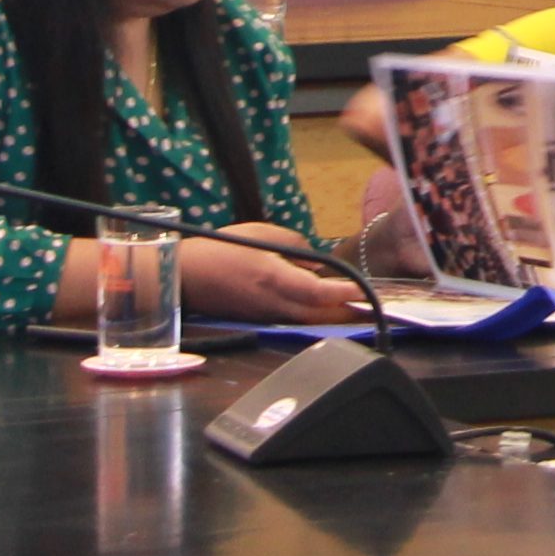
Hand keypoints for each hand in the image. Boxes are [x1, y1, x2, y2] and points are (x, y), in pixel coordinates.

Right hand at [178, 233, 372, 327]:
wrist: (185, 276)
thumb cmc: (221, 248)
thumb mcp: (260, 234)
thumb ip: (294, 245)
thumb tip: (315, 261)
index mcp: (273, 277)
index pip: (317, 292)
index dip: (342, 293)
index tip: (361, 290)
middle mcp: (272, 302)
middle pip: (317, 314)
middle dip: (345, 312)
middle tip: (368, 306)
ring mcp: (265, 315)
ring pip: (306, 321)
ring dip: (331, 318)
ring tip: (353, 311)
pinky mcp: (259, 321)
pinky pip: (292, 321)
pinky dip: (311, 317)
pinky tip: (323, 311)